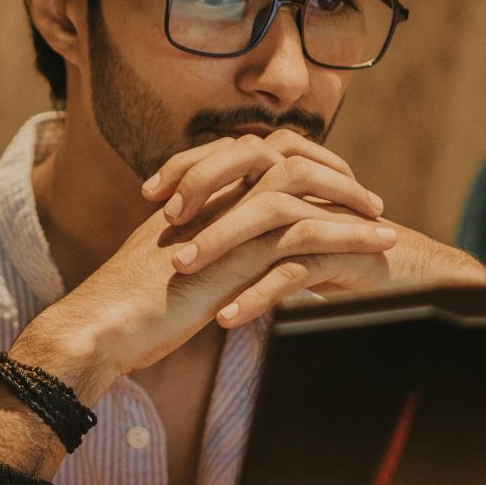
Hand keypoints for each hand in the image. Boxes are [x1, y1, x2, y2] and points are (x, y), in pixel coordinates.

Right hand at [23, 185, 396, 393]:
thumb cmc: (128, 312)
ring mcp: (221, 223)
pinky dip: (347, 239)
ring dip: (349, 206)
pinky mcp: (234, 257)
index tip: (332, 189)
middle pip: (283, 155)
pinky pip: (302, 234)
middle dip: (332, 173)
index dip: (300, 165)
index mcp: (194, 196)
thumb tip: (230, 263)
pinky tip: (376, 252)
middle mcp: (209, 198)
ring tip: (386, 228)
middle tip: (369, 200)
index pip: (255, 155)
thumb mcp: (172, 272)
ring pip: (299, 190)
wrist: (99, 328)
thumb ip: (201, 254)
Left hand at [142, 131, 485, 324]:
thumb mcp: (276, 234)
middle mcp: (306, 185)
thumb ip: (240, 217)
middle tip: (163, 226)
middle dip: (202, 192)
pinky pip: (295, 269)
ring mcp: (325, 215)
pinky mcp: (343, 252)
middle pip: (249, 169)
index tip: (149, 195)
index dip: (188, 166)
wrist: (399, 277)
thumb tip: (182, 224)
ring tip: (185, 270)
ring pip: (269, 215)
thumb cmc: (328, 254)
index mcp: (285, 171)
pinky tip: (228, 317)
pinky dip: (258, 294)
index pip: (230, 151)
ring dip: (224, 242)